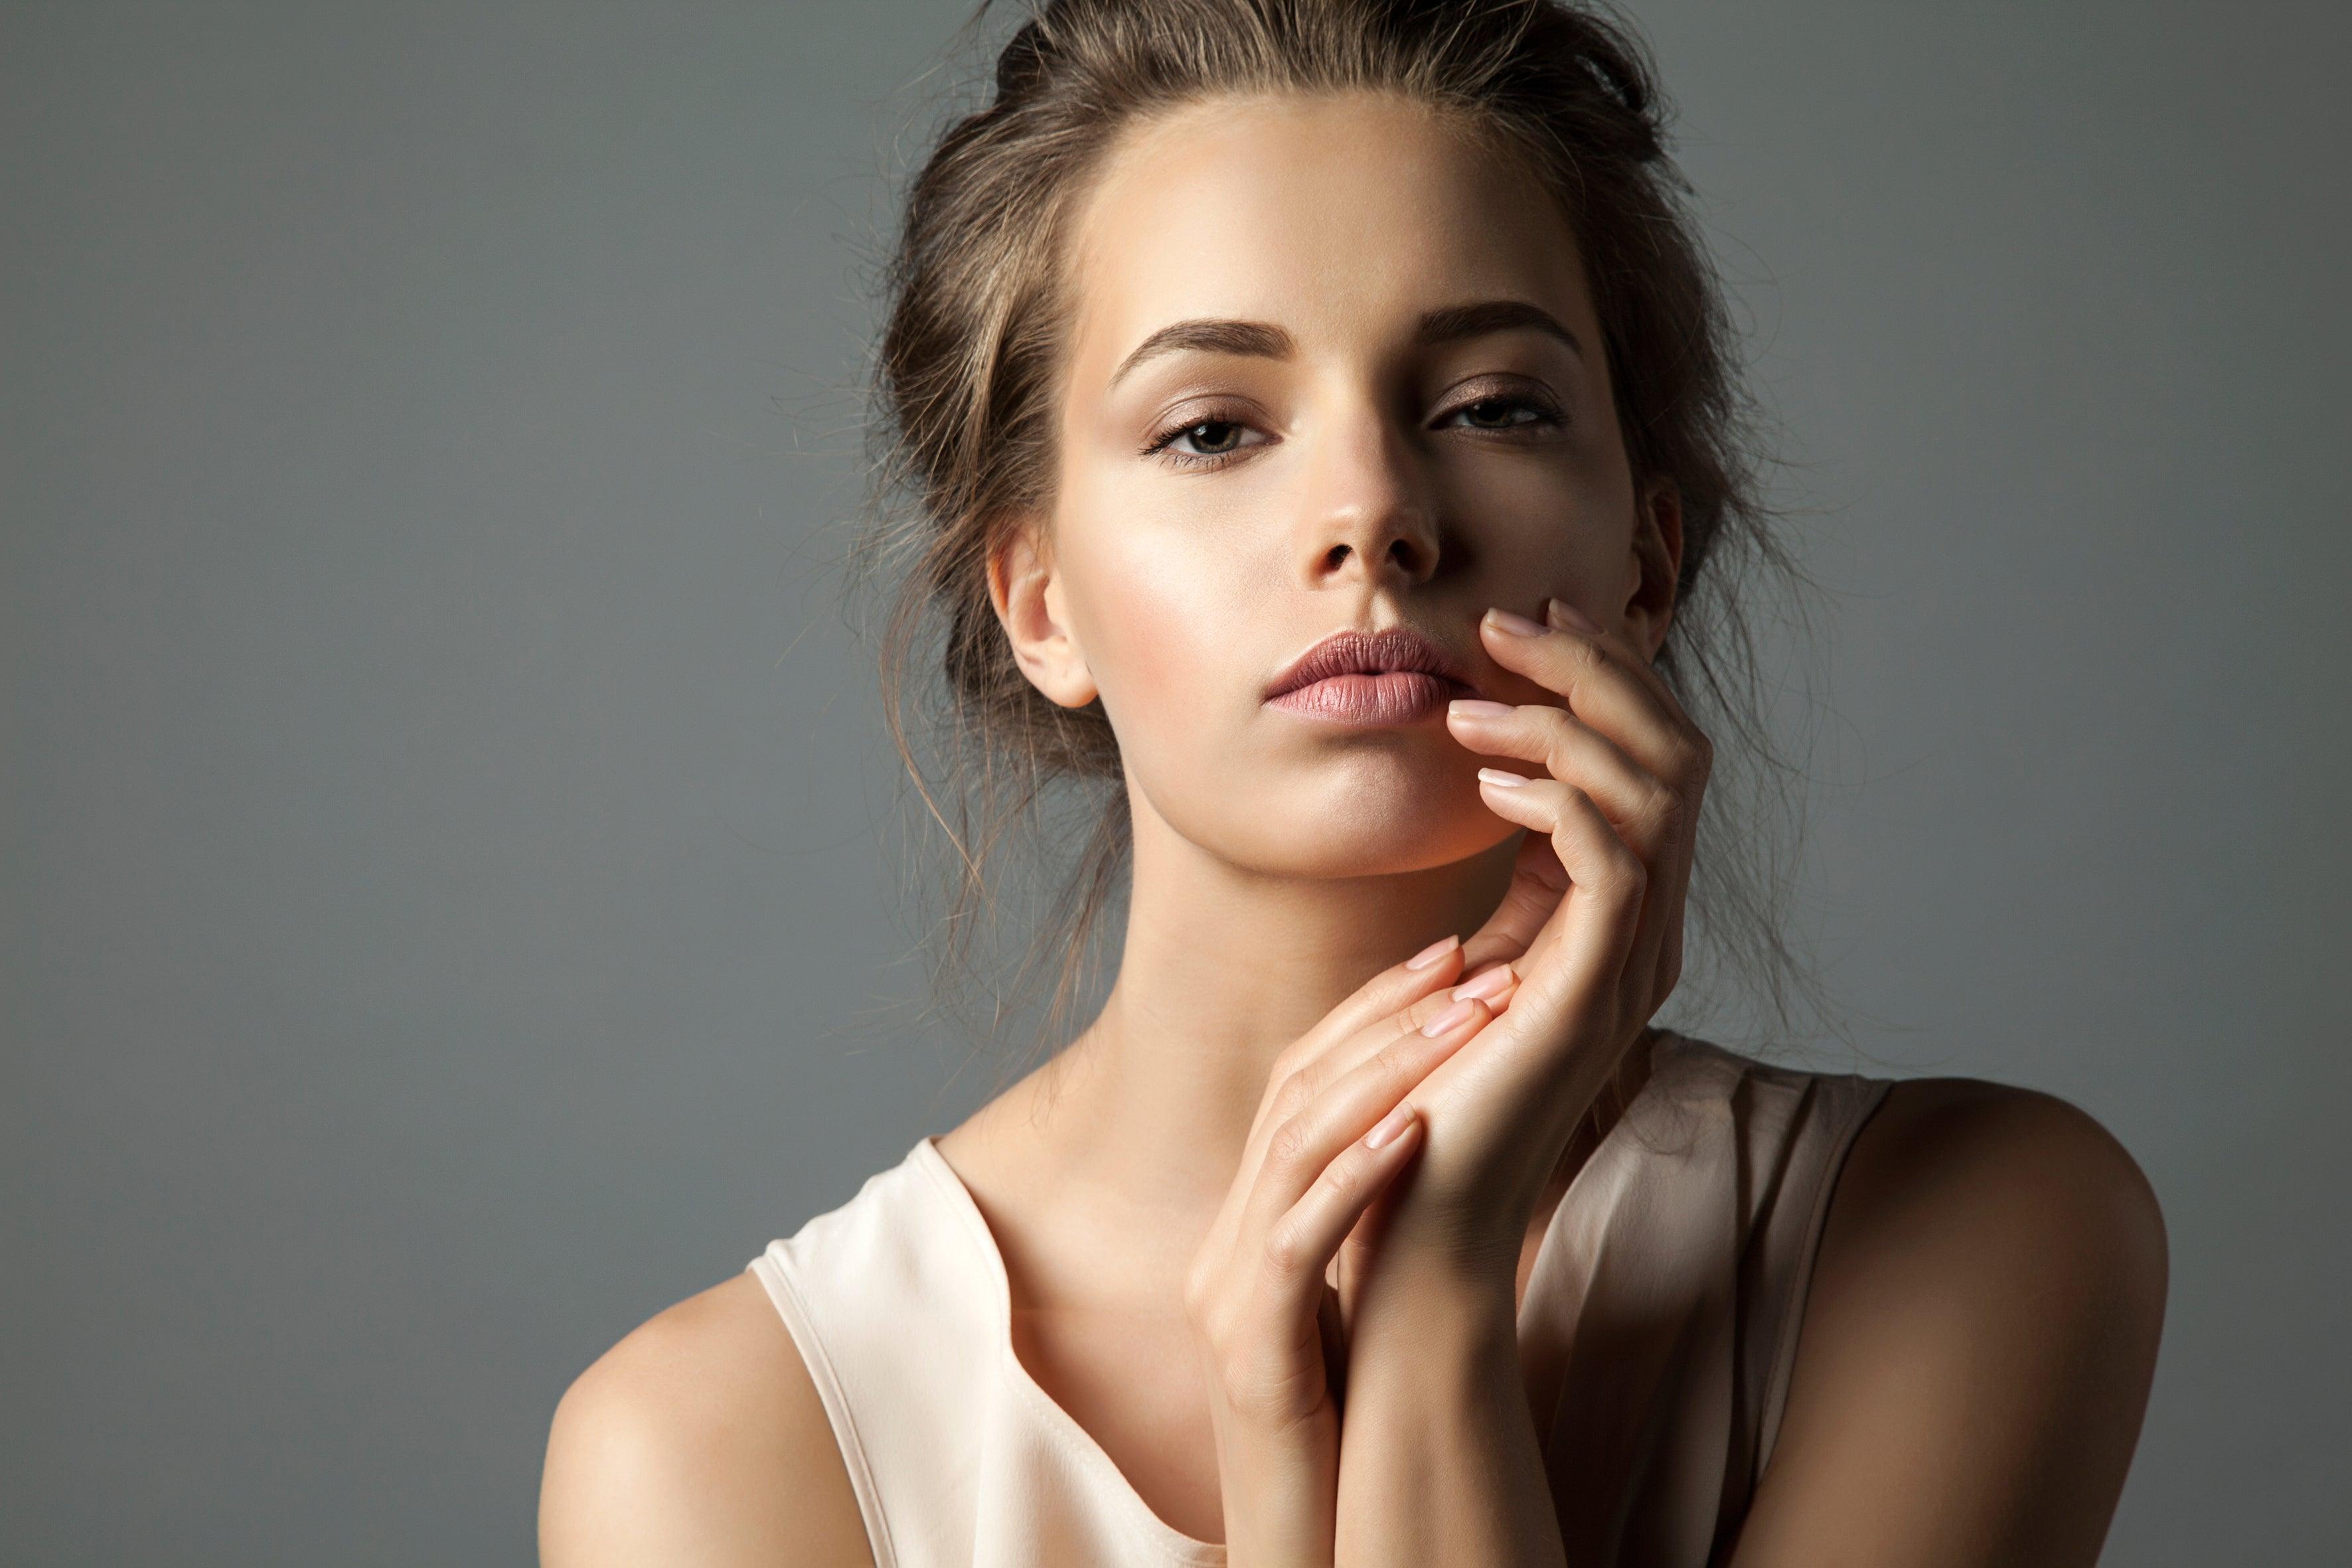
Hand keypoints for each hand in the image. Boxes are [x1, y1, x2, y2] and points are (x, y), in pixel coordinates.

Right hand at [1182, 934, 1516, 1565]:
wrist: (1297, 1537)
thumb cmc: (1339, 1425)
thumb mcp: (1351, 1300)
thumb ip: (1373, 1220)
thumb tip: (1443, 1132)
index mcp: (1247, 1221)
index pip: (1297, 1080)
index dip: (1371, 1008)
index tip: (1451, 951)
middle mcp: (1222, 1242)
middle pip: (1292, 1092)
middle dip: (1387, 1017)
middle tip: (1474, 961)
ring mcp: (1223, 1292)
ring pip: (1293, 1148)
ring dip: (1386, 1073)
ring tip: (1469, 1020)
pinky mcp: (1247, 1346)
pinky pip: (1297, 1242)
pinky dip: (1354, 1177)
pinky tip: (1415, 1131)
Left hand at [1367, 595, 1713, 1283]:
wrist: (1414, 1208)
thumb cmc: (1424, 1085)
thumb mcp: (1471, 956)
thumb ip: (1506, 880)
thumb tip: (1493, 776)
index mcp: (1625, 916)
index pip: (1656, 761)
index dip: (1606, 679)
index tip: (1530, 622)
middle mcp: (1648, 931)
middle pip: (1675, 754)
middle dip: (1596, 672)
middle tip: (1507, 627)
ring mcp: (1631, 964)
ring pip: (1653, 793)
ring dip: (1563, 724)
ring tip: (1471, 709)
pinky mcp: (1594, 992)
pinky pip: (1615, 862)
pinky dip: (1561, 798)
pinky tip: (1488, 779)